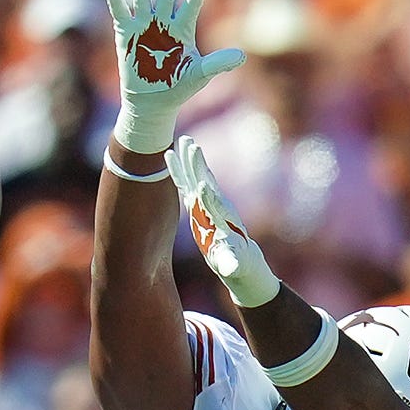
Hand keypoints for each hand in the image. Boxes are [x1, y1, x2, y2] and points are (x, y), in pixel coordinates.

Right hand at [107, 0, 242, 154]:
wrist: (152, 104)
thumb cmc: (178, 88)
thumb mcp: (200, 74)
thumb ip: (218, 63)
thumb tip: (242, 57)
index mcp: (183, 29)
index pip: (191, 5)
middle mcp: (164, 24)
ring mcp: (144, 27)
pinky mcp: (126, 35)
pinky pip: (120, 13)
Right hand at [169, 134, 279, 308]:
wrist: (239, 257)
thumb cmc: (235, 263)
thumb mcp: (233, 265)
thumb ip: (231, 264)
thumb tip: (232, 269)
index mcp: (221, 221)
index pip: (214, 206)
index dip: (208, 197)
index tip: (203, 185)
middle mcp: (215, 207)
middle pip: (205, 183)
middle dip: (199, 168)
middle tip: (193, 148)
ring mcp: (206, 202)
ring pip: (196, 177)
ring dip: (190, 160)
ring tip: (183, 140)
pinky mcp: (198, 202)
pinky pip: (186, 182)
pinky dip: (179, 169)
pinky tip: (170, 154)